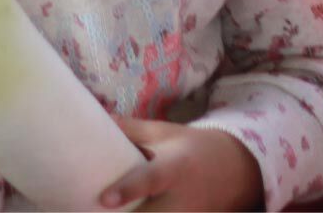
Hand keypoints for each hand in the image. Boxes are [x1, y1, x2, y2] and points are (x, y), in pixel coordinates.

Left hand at [98, 118, 263, 210]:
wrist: (232, 169)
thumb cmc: (191, 147)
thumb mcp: (165, 133)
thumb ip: (133, 130)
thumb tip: (101, 118)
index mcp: (174, 168)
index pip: (150, 180)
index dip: (128, 190)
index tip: (105, 198)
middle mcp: (179, 200)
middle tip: (91, 210)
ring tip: (96, 211)